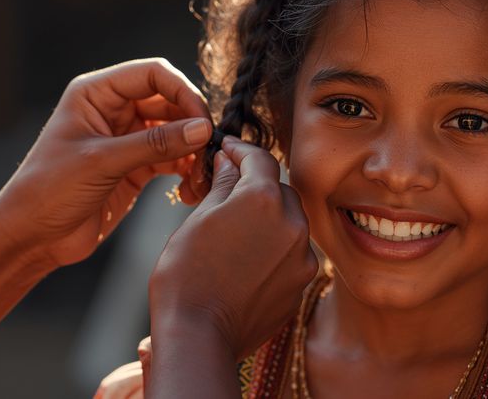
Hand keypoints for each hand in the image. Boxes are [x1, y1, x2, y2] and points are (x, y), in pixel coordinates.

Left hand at [0, 58, 212, 269]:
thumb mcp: (102, 162)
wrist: (31, 237)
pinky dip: (186, 171)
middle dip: (192, 124)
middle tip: (208, 151)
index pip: (152, 74)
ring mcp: (126, 139)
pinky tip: (190, 190)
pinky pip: (172, 159)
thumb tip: (202, 129)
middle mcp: (113, 110)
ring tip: (201, 175)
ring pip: (176, 131)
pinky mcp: (135, 167)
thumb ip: (154, 144)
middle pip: (169, 101)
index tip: (201, 120)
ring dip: (192, 151)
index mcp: (96, 94)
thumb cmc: (49, 190)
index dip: (181, 91)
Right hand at [148, 137, 317, 368]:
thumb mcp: (198, 219)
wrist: (199, 337)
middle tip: (227, 189)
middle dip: (256, 185)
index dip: (241, 149)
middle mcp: (293, 223)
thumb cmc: (186, 275)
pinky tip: (246, 259)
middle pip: (279, 189)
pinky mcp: (301, 284)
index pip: (259, 158)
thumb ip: (222, 185)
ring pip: (289, 222)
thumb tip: (228, 162)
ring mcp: (301, 257)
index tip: (227, 149)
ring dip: (268, 217)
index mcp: (264, 199)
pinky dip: (273, 248)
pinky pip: (291, 253)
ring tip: (236, 230)